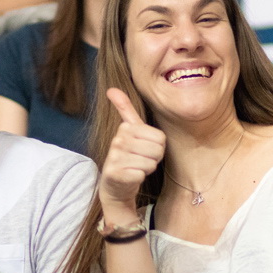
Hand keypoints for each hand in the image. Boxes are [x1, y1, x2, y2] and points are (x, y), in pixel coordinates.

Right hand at [99, 88, 164, 211]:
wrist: (115, 184)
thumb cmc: (128, 155)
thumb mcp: (129, 131)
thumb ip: (125, 109)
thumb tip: (111, 89)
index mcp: (125, 128)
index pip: (160, 138)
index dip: (157, 147)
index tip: (143, 149)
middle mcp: (118, 141)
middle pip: (157, 150)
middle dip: (153, 159)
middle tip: (139, 160)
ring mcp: (115, 158)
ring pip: (150, 163)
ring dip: (146, 169)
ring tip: (135, 168)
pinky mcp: (116, 174)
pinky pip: (141, 175)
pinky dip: (139, 178)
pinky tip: (130, 177)